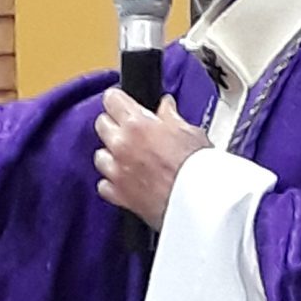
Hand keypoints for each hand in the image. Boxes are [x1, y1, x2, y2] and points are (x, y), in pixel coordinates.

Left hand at [93, 88, 209, 232]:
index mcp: (137, 124)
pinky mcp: (119, 196)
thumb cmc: (197, 168)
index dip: (118, 101)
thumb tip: (166, 108)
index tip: (123, 104)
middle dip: (113, 125)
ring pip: (100, 156)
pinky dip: (113, 183)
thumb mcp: (190, 132)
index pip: (111, 99)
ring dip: (111, 155)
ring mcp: (117, 172)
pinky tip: (127, 181)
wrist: (200, 201)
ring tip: (129, 159)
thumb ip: (171, 117)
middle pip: (101, 125)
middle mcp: (122, 145)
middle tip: (130, 130)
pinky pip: (104, 185)